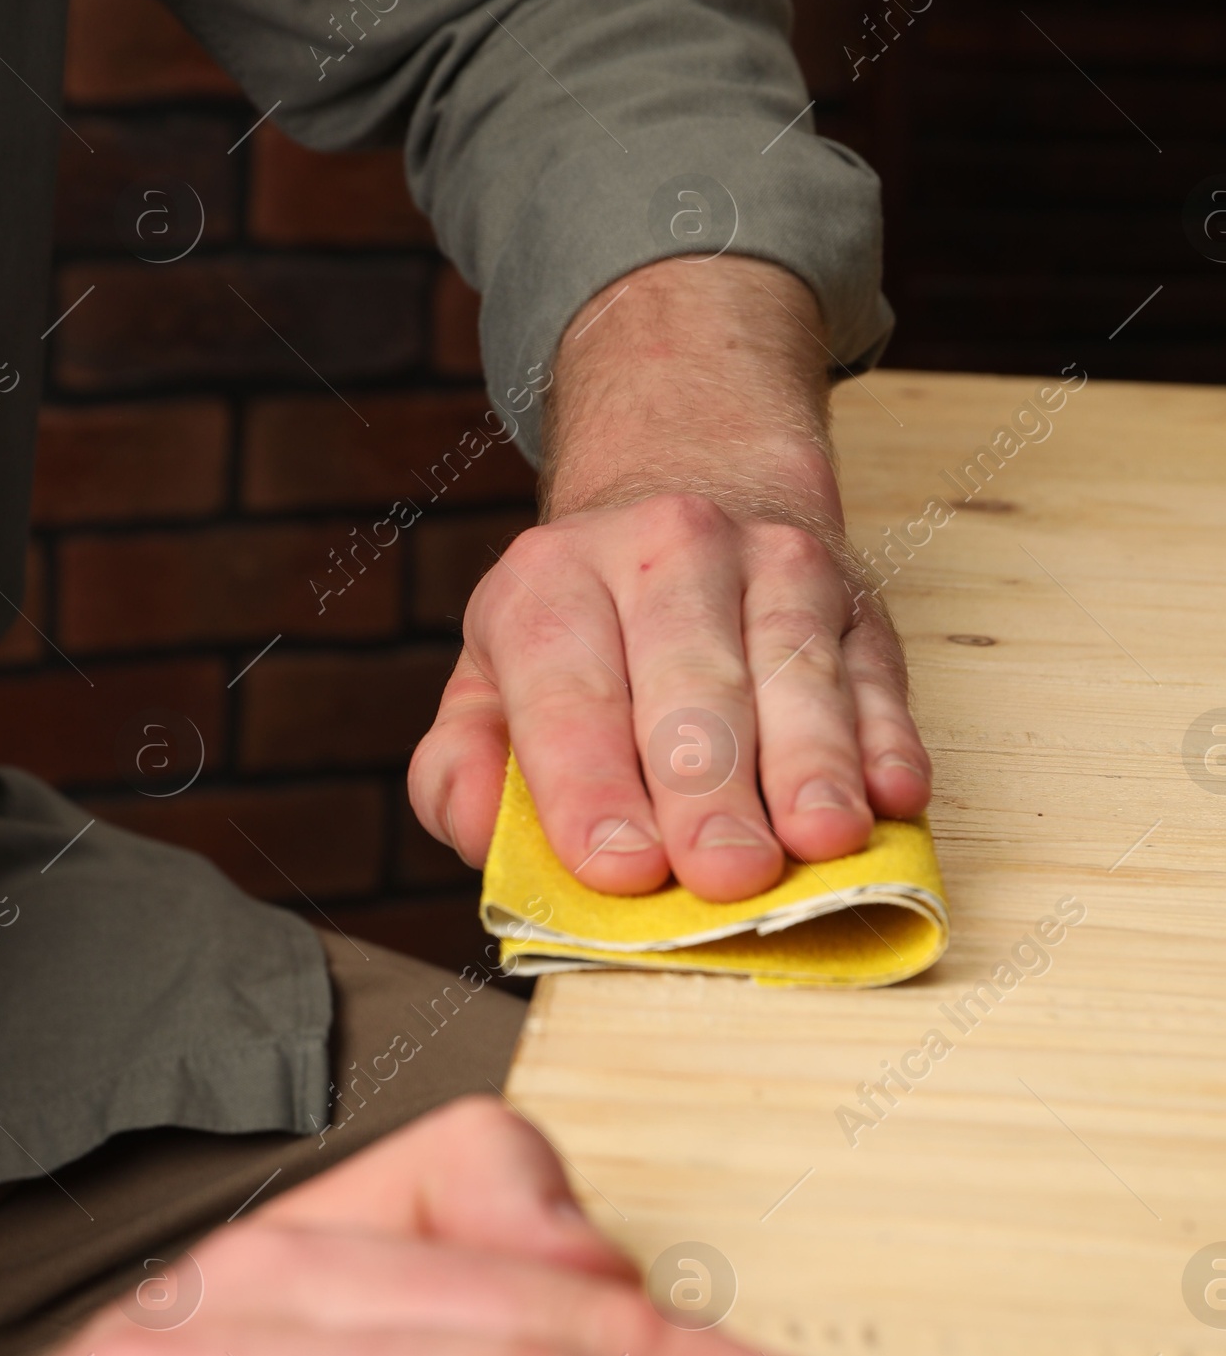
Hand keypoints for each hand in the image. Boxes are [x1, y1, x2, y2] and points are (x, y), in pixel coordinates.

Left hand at [410, 256, 931, 901]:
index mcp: (551, 581)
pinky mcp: (855, 597)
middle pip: (689, 681)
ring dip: (812, 762)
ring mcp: (772, 564)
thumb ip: (461, 767)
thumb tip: (483, 835)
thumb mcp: (488, 680)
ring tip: (821, 841)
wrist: (691, 479)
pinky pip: (875, 671)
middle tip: (725, 876)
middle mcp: (664, 552)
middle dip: (709, 787)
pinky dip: (887, 736)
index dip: (592, 785)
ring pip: (795, 669)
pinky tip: (894, 796)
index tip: (620, 868)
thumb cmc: (581, 631)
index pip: (569, 692)